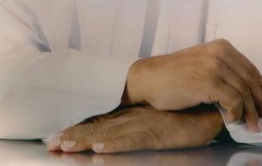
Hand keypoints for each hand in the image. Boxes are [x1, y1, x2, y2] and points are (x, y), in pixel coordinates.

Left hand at [46, 104, 222, 153]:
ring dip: (86, 142)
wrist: (210, 111)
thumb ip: (136, 126)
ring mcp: (144, 125)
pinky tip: (100, 150)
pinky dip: (115, 146)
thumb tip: (113, 134)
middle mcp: (133, 118)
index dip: (76, 130)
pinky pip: (133, 142)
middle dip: (73, 137)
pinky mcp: (157, 134)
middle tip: (51, 144)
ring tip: (66, 147)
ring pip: (109, 135)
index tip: (55, 138)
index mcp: (131, 116)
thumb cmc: (184, 118)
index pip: (98, 123)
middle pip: (97, 129)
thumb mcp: (154, 123)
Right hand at [122, 39, 261, 131]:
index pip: (251, 69)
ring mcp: (216, 66)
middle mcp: (221, 53)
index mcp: (222, 47)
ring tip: (253, 126)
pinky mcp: (209, 81)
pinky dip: (236, 113)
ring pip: (244, 93)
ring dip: (251, 113)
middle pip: (251, 81)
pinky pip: (233, 101)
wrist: (149, 78)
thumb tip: (244, 89)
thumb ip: (222, 69)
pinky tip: (233, 121)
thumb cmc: (172, 75)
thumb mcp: (202, 63)